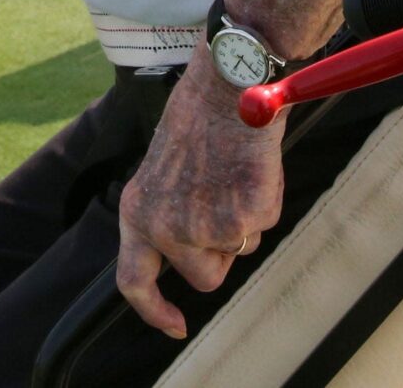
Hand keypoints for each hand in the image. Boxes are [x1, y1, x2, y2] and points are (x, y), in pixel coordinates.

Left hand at [114, 57, 284, 338]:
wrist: (228, 79)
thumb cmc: (199, 116)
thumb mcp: (164, 170)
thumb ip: (170, 214)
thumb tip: (193, 252)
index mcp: (137, 213)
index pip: (134, 283)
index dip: (155, 312)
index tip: (176, 325)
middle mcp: (167, 228)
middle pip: (205, 276)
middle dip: (221, 247)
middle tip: (223, 195)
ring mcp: (207, 226)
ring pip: (240, 247)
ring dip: (245, 215)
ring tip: (234, 167)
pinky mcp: (245, 216)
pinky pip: (266, 222)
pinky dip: (268, 195)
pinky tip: (254, 163)